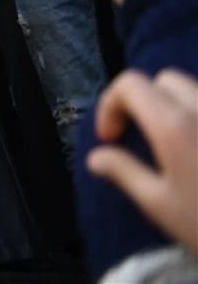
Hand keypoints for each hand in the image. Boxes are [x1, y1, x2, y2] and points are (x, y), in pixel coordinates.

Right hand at [86, 68, 197, 254]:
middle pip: (164, 80)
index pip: (130, 84)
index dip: (110, 104)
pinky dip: (197, 119)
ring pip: (194, 91)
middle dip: (143, 100)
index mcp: (173, 124)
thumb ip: (124, 172)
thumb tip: (96, 157)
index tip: (111, 138)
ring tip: (171, 145)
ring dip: (173, 107)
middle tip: (139, 136)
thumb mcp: (159, 204)